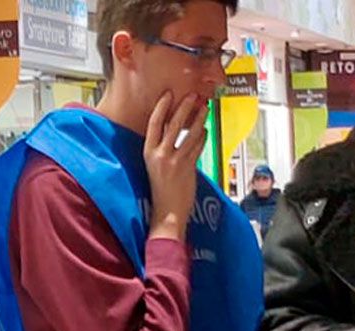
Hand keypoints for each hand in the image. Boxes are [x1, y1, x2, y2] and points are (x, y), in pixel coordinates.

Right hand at [143, 93, 206, 236]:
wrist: (166, 212)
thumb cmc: (161, 191)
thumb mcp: (155, 166)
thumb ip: (163, 150)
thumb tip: (176, 132)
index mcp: (148, 153)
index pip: (153, 124)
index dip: (162, 107)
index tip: (168, 94)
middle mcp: (160, 155)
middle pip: (173, 124)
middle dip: (184, 107)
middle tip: (193, 95)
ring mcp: (174, 161)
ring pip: (190, 133)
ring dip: (199, 118)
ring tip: (205, 108)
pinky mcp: (188, 166)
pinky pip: (198, 145)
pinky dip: (204, 136)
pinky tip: (206, 130)